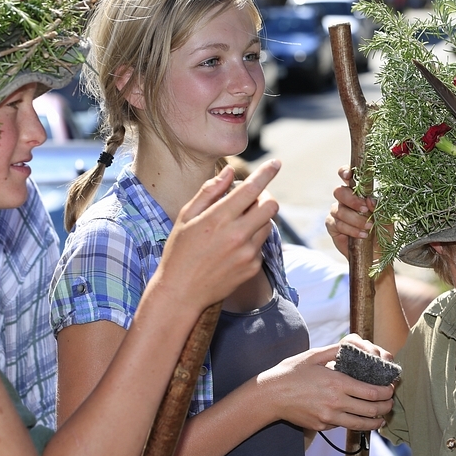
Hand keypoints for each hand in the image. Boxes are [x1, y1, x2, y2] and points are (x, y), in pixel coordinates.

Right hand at [158, 160, 280, 310]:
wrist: (182, 292)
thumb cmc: (180, 251)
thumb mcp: (187, 216)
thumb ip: (210, 191)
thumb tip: (230, 171)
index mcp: (218, 219)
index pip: (251, 190)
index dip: (266, 173)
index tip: (276, 163)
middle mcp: (237, 235)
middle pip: (271, 206)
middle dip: (265, 197)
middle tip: (252, 198)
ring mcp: (247, 253)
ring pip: (268, 225)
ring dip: (259, 218)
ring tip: (238, 224)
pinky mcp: (253, 267)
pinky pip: (261, 245)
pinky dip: (253, 239)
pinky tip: (233, 247)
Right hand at [256, 334, 394, 431]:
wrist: (269, 395)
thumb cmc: (291, 372)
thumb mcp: (314, 355)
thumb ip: (337, 350)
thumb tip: (355, 345)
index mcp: (337, 383)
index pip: (372, 392)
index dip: (386, 392)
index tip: (391, 388)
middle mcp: (335, 403)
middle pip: (371, 410)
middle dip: (386, 407)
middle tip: (390, 403)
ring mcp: (328, 418)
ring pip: (360, 424)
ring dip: (375, 421)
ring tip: (381, 417)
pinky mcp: (321, 426)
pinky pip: (343, 425)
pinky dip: (353, 422)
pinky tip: (357, 416)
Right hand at [325, 165, 374, 259]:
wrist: (377, 253)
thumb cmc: (382, 231)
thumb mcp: (386, 217)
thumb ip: (379, 206)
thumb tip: (370, 199)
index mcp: (358, 192)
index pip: (347, 176)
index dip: (344, 172)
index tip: (348, 175)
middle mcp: (345, 200)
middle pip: (339, 192)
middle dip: (352, 200)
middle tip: (366, 210)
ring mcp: (337, 212)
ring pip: (339, 210)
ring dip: (355, 219)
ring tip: (368, 228)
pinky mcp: (332, 226)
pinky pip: (337, 224)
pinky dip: (351, 229)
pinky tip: (361, 235)